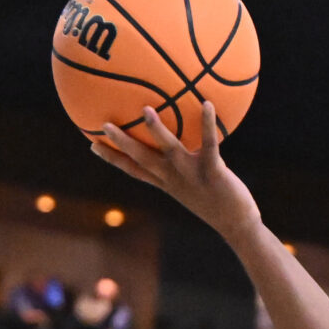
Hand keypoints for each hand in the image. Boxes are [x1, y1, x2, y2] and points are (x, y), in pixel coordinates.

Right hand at [91, 103, 262, 243]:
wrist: (237, 224)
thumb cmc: (218, 201)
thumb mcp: (196, 184)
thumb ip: (186, 166)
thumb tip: (185, 143)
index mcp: (166, 182)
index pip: (133, 169)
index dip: (112, 158)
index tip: (91, 144)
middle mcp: (173, 178)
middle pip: (141, 159)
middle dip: (121, 143)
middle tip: (103, 124)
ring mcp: (191, 175)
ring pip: (169, 150)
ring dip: (156, 131)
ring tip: (145, 110)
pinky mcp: (213, 172)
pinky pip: (209, 144)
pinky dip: (207, 124)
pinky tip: (207, 103)